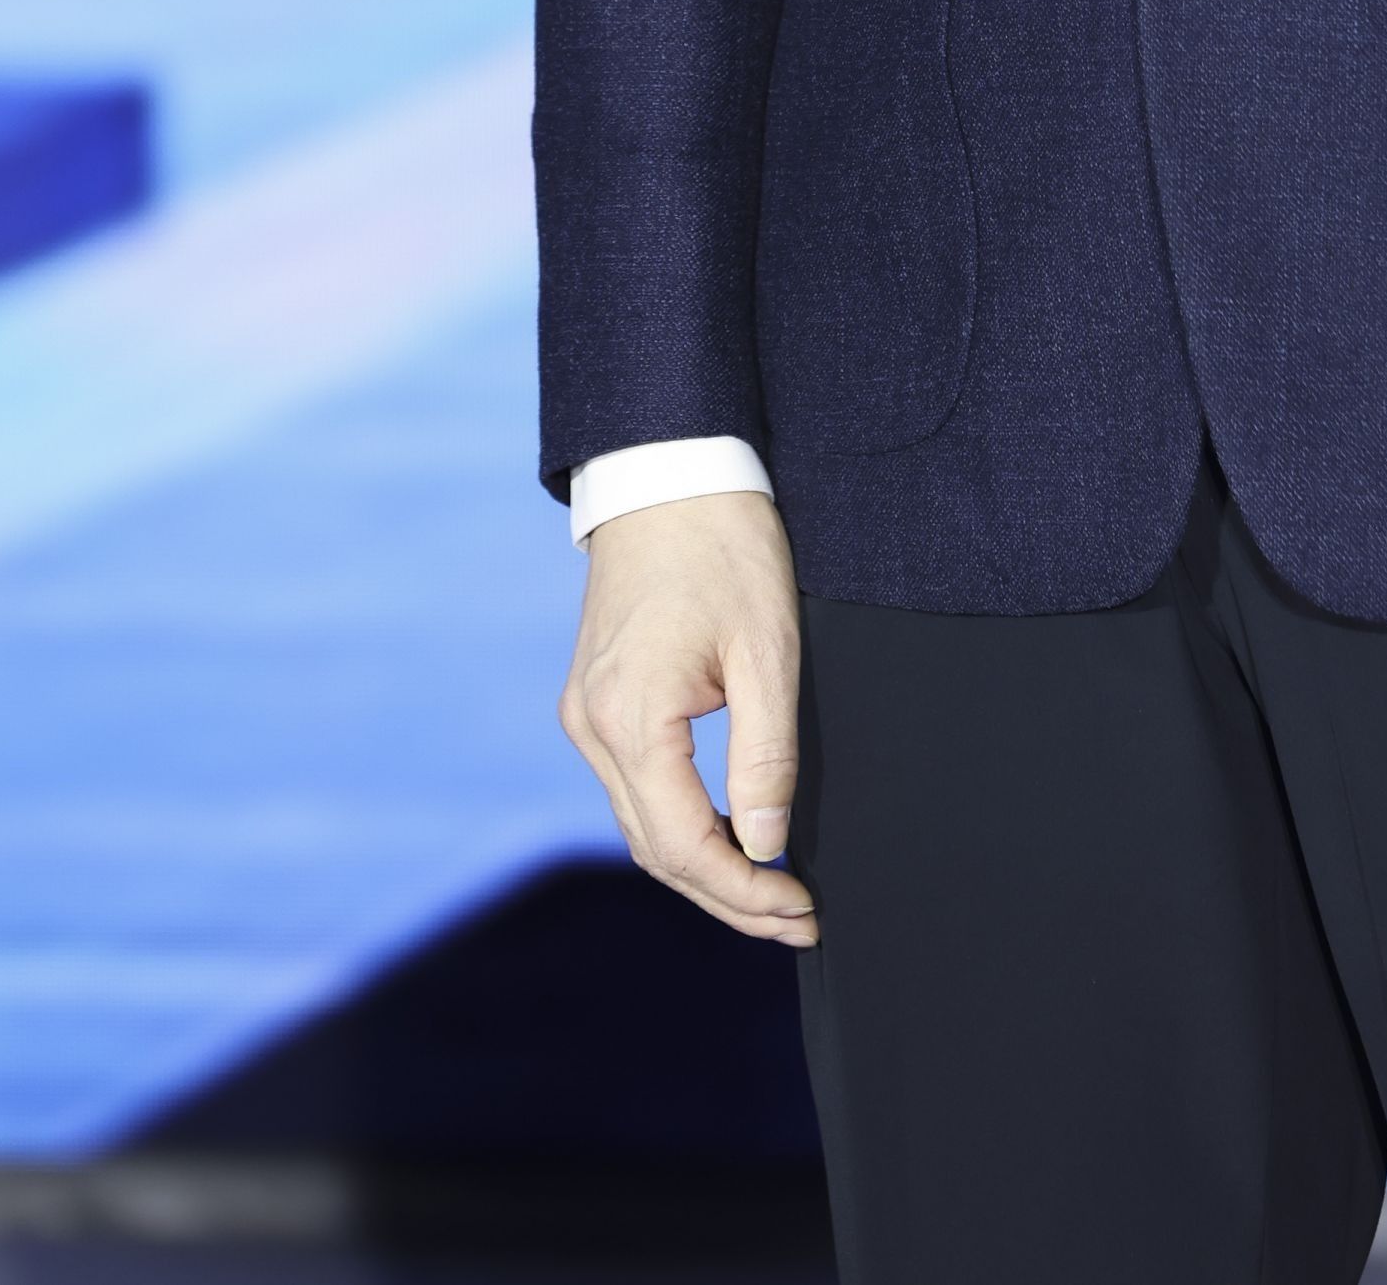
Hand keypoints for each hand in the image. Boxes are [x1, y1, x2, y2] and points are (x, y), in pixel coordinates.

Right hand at [560, 492, 817, 943]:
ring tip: (773, 888)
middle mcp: (591, 726)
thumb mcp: (767, 649)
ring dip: (704, 865)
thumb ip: (765, 755)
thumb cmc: (725, 547)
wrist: (666, 470)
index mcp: (630, 718)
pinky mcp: (593, 699)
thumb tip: (765, 845)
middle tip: (798, 916)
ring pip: (641, 825)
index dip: (745, 893)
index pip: (686, 847)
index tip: (802, 909)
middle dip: (729, 895)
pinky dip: (680, 822)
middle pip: (657, 851)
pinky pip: (633, 786)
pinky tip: (729, 830)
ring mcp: (584, 713)